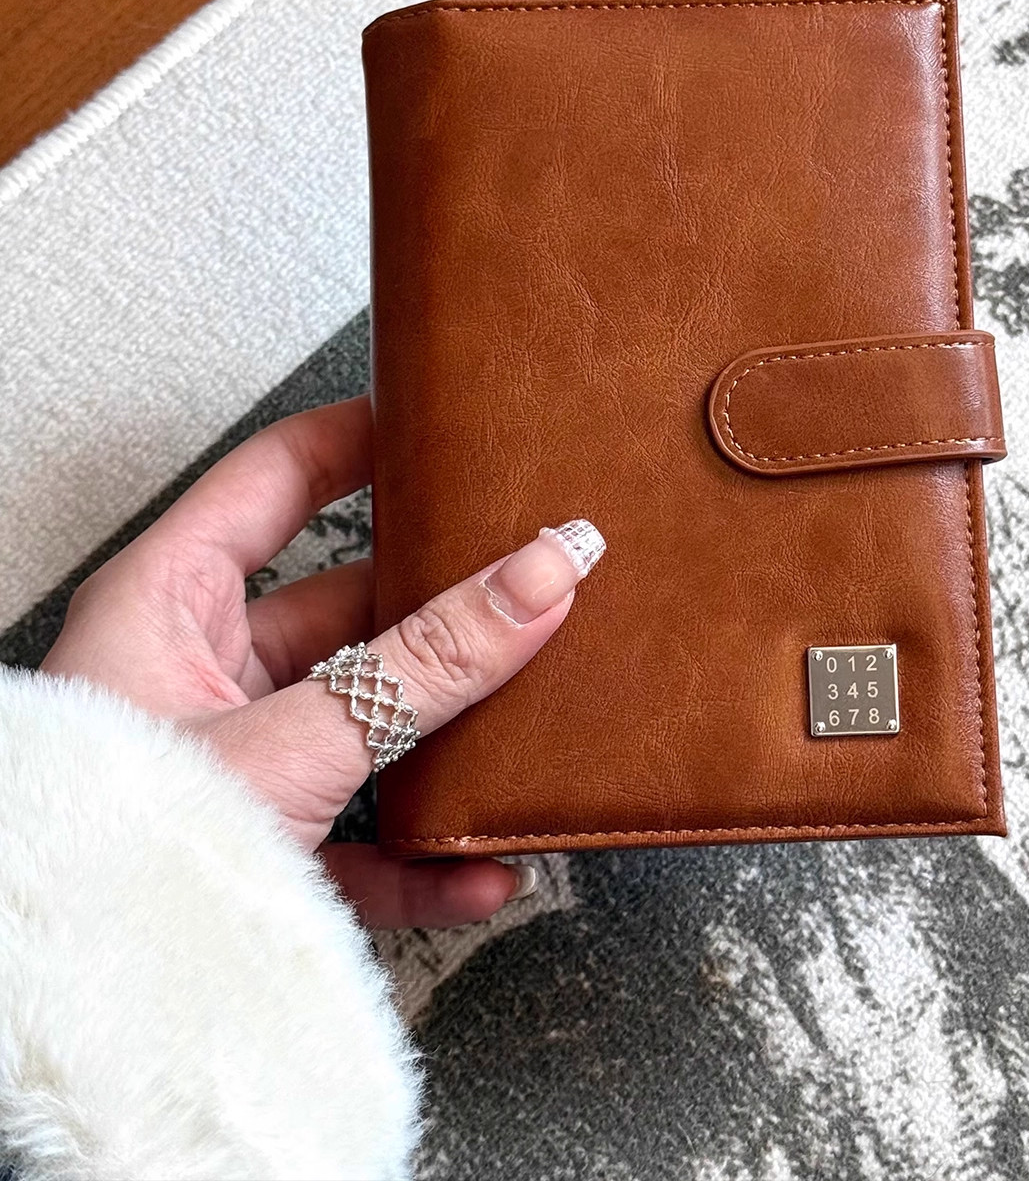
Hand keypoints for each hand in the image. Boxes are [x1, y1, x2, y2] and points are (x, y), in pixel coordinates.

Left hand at [40, 396, 601, 928]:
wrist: (76, 1016)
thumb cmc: (113, 854)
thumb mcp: (292, 738)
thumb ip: (425, 663)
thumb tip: (539, 574)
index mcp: (170, 602)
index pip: (277, 477)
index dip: (360, 439)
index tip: (446, 425)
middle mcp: (201, 669)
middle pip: (348, 605)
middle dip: (438, 603)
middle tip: (522, 575)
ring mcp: (239, 758)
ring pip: (367, 721)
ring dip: (450, 735)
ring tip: (527, 713)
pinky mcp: (267, 843)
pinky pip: (363, 833)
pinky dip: (429, 853)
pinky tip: (487, 865)